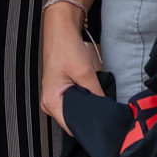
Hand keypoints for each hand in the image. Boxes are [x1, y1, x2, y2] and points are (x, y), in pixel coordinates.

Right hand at [40, 6, 102, 135]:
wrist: (61, 30)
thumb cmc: (67, 48)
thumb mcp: (85, 73)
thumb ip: (96, 95)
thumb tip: (106, 110)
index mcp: (51, 103)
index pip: (71, 127)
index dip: (87, 126)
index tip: (103, 124)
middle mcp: (49, 104)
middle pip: (72, 120)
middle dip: (88, 116)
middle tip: (104, 112)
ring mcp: (54, 98)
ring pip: (74, 111)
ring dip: (86, 107)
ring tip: (98, 100)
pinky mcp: (60, 91)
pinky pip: (72, 103)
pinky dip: (83, 99)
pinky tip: (91, 94)